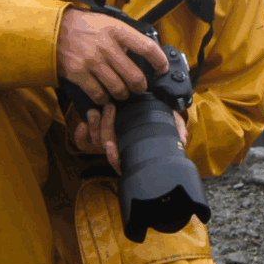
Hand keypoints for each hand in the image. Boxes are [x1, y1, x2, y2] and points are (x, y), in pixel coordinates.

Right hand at [56, 8, 169, 104]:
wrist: (53, 29)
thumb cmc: (83, 26)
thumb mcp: (107, 22)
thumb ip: (124, 36)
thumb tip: (141, 52)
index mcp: (116, 30)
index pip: (146, 47)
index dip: (159, 60)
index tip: (162, 68)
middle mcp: (106, 46)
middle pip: (135, 75)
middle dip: (140, 85)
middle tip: (140, 87)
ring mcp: (92, 61)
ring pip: (119, 88)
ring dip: (124, 94)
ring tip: (123, 92)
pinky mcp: (79, 74)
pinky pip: (99, 94)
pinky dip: (104, 98)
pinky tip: (105, 95)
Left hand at [74, 105, 188, 173]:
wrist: (144, 101)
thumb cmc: (156, 112)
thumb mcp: (168, 116)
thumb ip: (176, 127)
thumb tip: (183, 139)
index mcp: (134, 148)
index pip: (121, 162)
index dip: (114, 158)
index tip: (111, 146)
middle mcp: (120, 148)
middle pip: (105, 146)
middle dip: (104, 127)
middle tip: (110, 107)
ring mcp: (106, 142)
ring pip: (94, 142)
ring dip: (93, 126)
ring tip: (96, 110)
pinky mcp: (94, 135)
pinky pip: (82, 142)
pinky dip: (80, 135)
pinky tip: (82, 123)